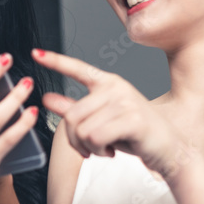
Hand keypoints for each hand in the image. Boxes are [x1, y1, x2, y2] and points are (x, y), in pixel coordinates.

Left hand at [33, 49, 184, 177]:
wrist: (168, 150)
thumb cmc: (134, 134)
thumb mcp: (101, 120)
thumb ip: (74, 109)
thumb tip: (46, 99)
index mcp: (108, 83)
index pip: (78, 69)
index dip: (56, 61)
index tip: (35, 53)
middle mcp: (116, 87)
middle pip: (71, 115)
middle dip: (75, 139)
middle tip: (91, 147)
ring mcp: (125, 101)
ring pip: (81, 129)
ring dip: (87, 147)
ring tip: (104, 147)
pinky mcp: (132, 118)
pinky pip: (94, 137)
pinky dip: (98, 150)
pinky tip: (111, 150)